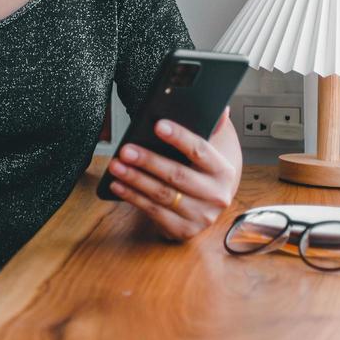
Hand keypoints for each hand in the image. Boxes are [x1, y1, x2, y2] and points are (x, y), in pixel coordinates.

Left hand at [106, 107, 242, 241]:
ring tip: (116, 165)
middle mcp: (217, 196)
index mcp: (224, 171)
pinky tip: (118, 185)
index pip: (201, 151)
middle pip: (178, 175)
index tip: (157, 125)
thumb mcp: (208, 151)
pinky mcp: (184, 230)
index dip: (179, 137)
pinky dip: (133, 197)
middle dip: (148, 161)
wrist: (207, 204)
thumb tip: (221, 109)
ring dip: (135, 179)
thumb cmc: (200, 171)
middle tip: (126, 150)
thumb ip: (211, 129)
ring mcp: (201, 216)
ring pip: (162, 195)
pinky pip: (154, 212)